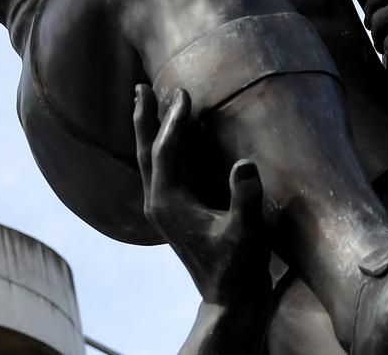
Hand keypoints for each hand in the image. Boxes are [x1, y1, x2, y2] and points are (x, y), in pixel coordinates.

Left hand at [134, 85, 271, 307]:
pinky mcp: (175, 215)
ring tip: (148, 105)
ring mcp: (164, 211)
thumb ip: (245, 198)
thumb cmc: (240, 266)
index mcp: (168, 203)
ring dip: (149, 132)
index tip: (184, 93)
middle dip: (144, 119)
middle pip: (146, 153)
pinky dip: (162, 150)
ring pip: (150, 163)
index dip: (174, 120)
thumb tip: (244, 163)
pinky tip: (171, 144)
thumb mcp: (247, 231)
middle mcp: (159, 204)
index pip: (166, 151)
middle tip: (140, 87)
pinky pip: (161, 172)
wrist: (230, 300)